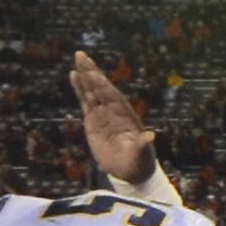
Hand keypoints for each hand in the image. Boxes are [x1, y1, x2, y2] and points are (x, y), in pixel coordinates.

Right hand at [71, 49, 154, 186]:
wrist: (130, 171)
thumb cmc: (138, 163)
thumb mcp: (142, 155)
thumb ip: (143, 145)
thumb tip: (151, 136)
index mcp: (126, 116)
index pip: (113, 97)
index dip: (103, 86)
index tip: (94, 74)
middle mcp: (114, 111)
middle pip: (101, 88)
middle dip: (92, 72)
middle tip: (81, 55)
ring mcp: (103, 114)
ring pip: (92, 91)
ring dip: (85, 75)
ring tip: (78, 58)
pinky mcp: (93, 120)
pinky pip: (85, 101)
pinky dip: (79, 88)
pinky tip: (74, 75)